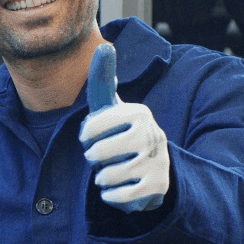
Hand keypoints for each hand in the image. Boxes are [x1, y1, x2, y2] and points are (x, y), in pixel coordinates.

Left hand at [78, 43, 169, 212]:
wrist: (154, 167)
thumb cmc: (122, 133)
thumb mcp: (112, 107)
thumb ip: (102, 79)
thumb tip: (104, 47)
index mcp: (137, 113)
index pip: (90, 129)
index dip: (85, 138)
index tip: (94, 137)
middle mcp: (151, 134)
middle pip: (97, 154)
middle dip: (94, 160)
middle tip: (105, 157)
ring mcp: (157, 161)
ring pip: (106, 176)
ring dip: (102, 178)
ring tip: (113, 171)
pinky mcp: (157, 186)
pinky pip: (119, 196)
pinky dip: (111, 196)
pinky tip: (118, 188)